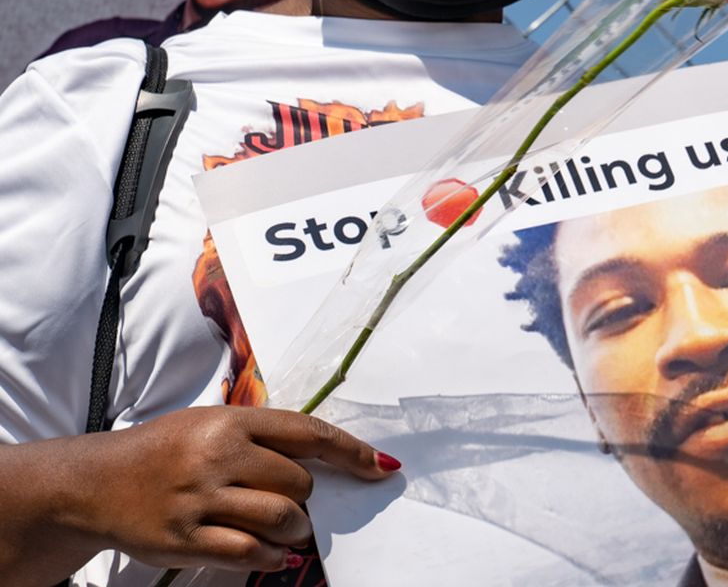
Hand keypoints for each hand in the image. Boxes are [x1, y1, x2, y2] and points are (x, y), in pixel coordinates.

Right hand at [54, 407, 396, 573]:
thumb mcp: (211, 423)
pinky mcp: (184, 538)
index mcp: (230, 422)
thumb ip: (266, 437)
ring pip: (281, 517)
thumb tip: (333, 456)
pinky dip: (271, 557)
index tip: (381, 466)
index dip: (352, 451)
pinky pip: (248, 552)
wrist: (93, 482)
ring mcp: (199, 498)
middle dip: (307, 497)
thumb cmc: (165, 450)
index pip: (308, 432)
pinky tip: (274, 554)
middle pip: (299, 481)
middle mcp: (217, 456)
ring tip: (290, 530)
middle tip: (296, 503)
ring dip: (296, 529)